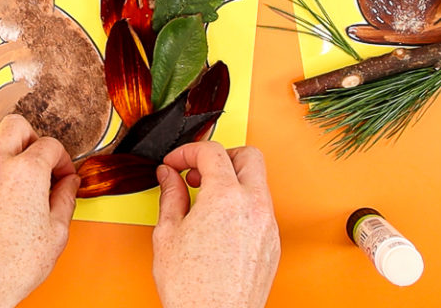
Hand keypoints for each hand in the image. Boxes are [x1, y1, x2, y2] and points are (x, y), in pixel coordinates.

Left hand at [0, 115, 80, 307]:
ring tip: (14, 175)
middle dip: (33, 138)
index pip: (50, 145)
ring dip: (5, 152)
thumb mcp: (55, 234)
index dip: (62, 159)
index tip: (62, 175)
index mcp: (27, 173)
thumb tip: (69, 184)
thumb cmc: (10, 267)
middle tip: (39, 160)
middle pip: (16, 126)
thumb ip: (66, 200)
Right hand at [152, 142, 278, 307]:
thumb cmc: (192, 288)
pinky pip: (260, 208)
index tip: (175, 163)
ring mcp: (267, 225)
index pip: (213, 152)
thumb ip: (170, 196)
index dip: (188, 152)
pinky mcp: (272, 243)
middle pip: (248, 156)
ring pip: (257, 182)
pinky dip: (241, 203)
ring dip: (233, 180)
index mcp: (226, 198)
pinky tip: (219, 221)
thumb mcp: (168, 234)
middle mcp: (254, 206)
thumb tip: (169, 176)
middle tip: (197, 171)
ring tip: (204, 199)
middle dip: (221, 156)